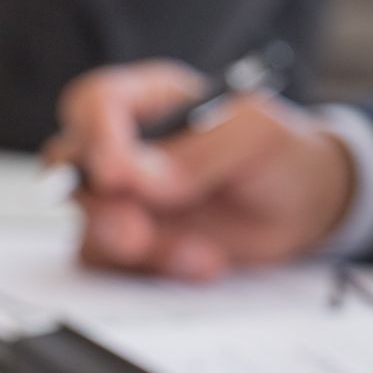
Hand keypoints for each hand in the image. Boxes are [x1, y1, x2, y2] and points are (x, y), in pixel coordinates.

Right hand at [45, 61, 355, 280]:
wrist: (302, 209)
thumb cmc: (280, 154)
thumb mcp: (255, 134)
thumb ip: (196, 152)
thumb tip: (138, 180)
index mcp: (148, 101)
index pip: (94, 103)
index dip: (95, 135)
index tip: (116, 173)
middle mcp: (123, 148)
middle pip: (70, 168)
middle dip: (100, 208)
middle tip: (136, 235)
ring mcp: (123, 198)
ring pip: (89, 224)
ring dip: (141, 249)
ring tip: (200, 254)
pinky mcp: (131, 241)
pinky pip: (114, 264)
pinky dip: (157, 270)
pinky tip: (203, 263)